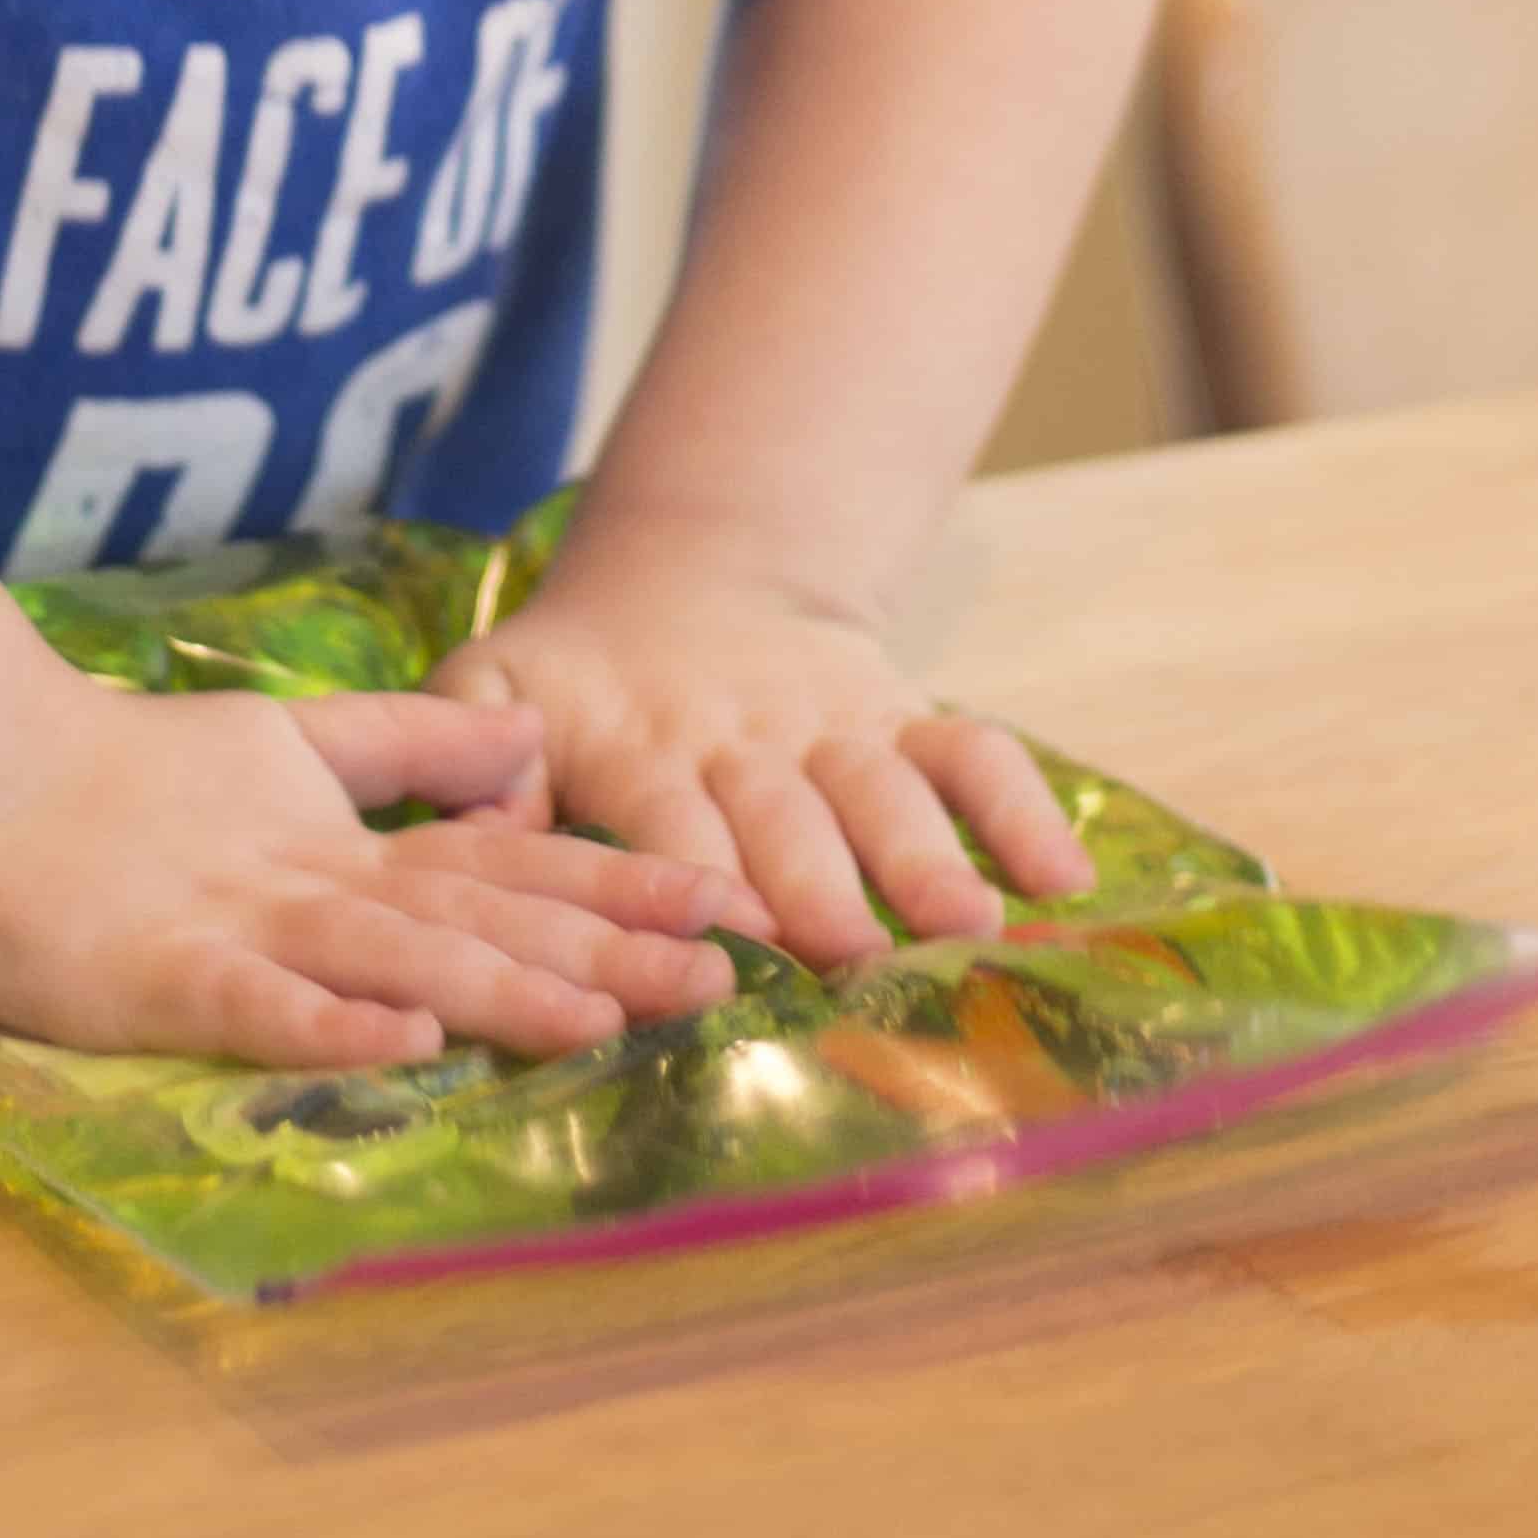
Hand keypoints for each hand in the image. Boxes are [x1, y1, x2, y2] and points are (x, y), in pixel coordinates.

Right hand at [0, 670, 742, 1067]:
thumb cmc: (120, 771)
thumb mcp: (283, 740)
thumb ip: (397, 748)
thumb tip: (521, 742)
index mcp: (346, 837)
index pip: (503, 862)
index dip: (613, 882)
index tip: (723, 905)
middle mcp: (318, 878)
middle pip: (480, 913)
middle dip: (603, 945)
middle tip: (722, 975)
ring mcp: (243, 921)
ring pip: (393, 953)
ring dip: (501, 986)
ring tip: (603, 1018)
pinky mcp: (162, 968)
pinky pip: (257, 1001)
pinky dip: (333, 1022)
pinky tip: (406, 1042)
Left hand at [436, 530, 1092, 971]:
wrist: (681, 584)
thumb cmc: (570, 681)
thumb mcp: (496, 687)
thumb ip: (472, 747)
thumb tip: (473, 812)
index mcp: (639, 741)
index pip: (673, 814)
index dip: (701, 869)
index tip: (729, 930)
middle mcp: (747, 740)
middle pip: (789, 815)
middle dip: (820, 884)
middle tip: (854, 953)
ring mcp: (835, 732)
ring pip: (884, 790)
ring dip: (924, 857)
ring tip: (966, 925)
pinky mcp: (901, 723)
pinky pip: (971, 754)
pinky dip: (1020, 809)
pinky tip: (1064, 882)